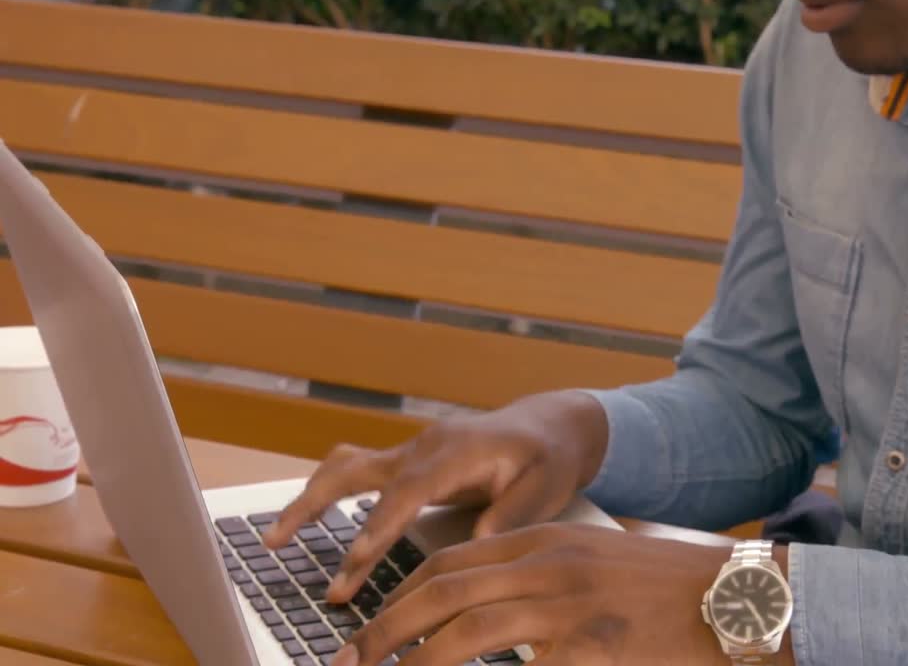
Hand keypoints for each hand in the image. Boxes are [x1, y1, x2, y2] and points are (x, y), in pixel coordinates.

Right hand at [261, 390, 609, 602]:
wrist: (552, 425)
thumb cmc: (549, 457)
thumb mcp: (543, 488)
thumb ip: (508, 517)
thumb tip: (472, 548)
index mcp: (455, 451)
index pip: (406, 493)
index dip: (378, 528)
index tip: (354, 563)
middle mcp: (424, 447)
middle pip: (354, 470)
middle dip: (313, 506)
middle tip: (277, 543)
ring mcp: (411, 452)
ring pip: (345, 467)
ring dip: (308, 499)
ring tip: (274, 538)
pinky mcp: (407, 462)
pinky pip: (358, 474)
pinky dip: (328, 495)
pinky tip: (309, 521)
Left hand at [330, 523, 742, 665]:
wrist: (735, 601)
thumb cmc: (668, 589)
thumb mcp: (595, 566)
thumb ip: (540, 580)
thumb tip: (486, 611)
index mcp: (547, 540)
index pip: (451, 560)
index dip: (400, 593)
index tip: (370, 626)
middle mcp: (548, 566)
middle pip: (442, 590)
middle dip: (384, 628)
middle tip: (348, 661)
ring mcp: (567, 609)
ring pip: (464, 631)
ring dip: (410, 660)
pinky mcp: (588, 649)